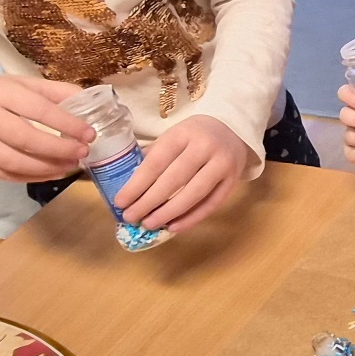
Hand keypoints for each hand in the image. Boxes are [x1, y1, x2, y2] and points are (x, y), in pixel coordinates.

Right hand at [0, 73, 94, 182]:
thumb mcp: (22, 82)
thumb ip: (55, 91)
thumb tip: (89, 102)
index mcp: (2, 92)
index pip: (38, 109)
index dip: (66, 123)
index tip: (90, 134)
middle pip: (24, 139)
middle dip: (58, 149)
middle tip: (82, 153)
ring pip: (13, 162)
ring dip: (46, 168)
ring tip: (70, 165)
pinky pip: (4, 175)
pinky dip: (31, 177)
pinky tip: (52, 173)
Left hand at [114, 116, 249, 232]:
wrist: (232, 128)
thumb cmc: (194, 135)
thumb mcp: (173, 135)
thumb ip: (153, 156)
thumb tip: (128, 186)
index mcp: (183, 133)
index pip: (156, 162)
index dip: (137, 185)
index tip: (121, 202)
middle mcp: (204, 147)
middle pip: (174, 180)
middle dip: (149, 202)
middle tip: (131, 217)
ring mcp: (222, 164)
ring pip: (194, 194)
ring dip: (169, 213)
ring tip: (149, 224)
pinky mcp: (233, 181)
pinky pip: (211, 204)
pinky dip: (191, 218)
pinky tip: (174, 227)